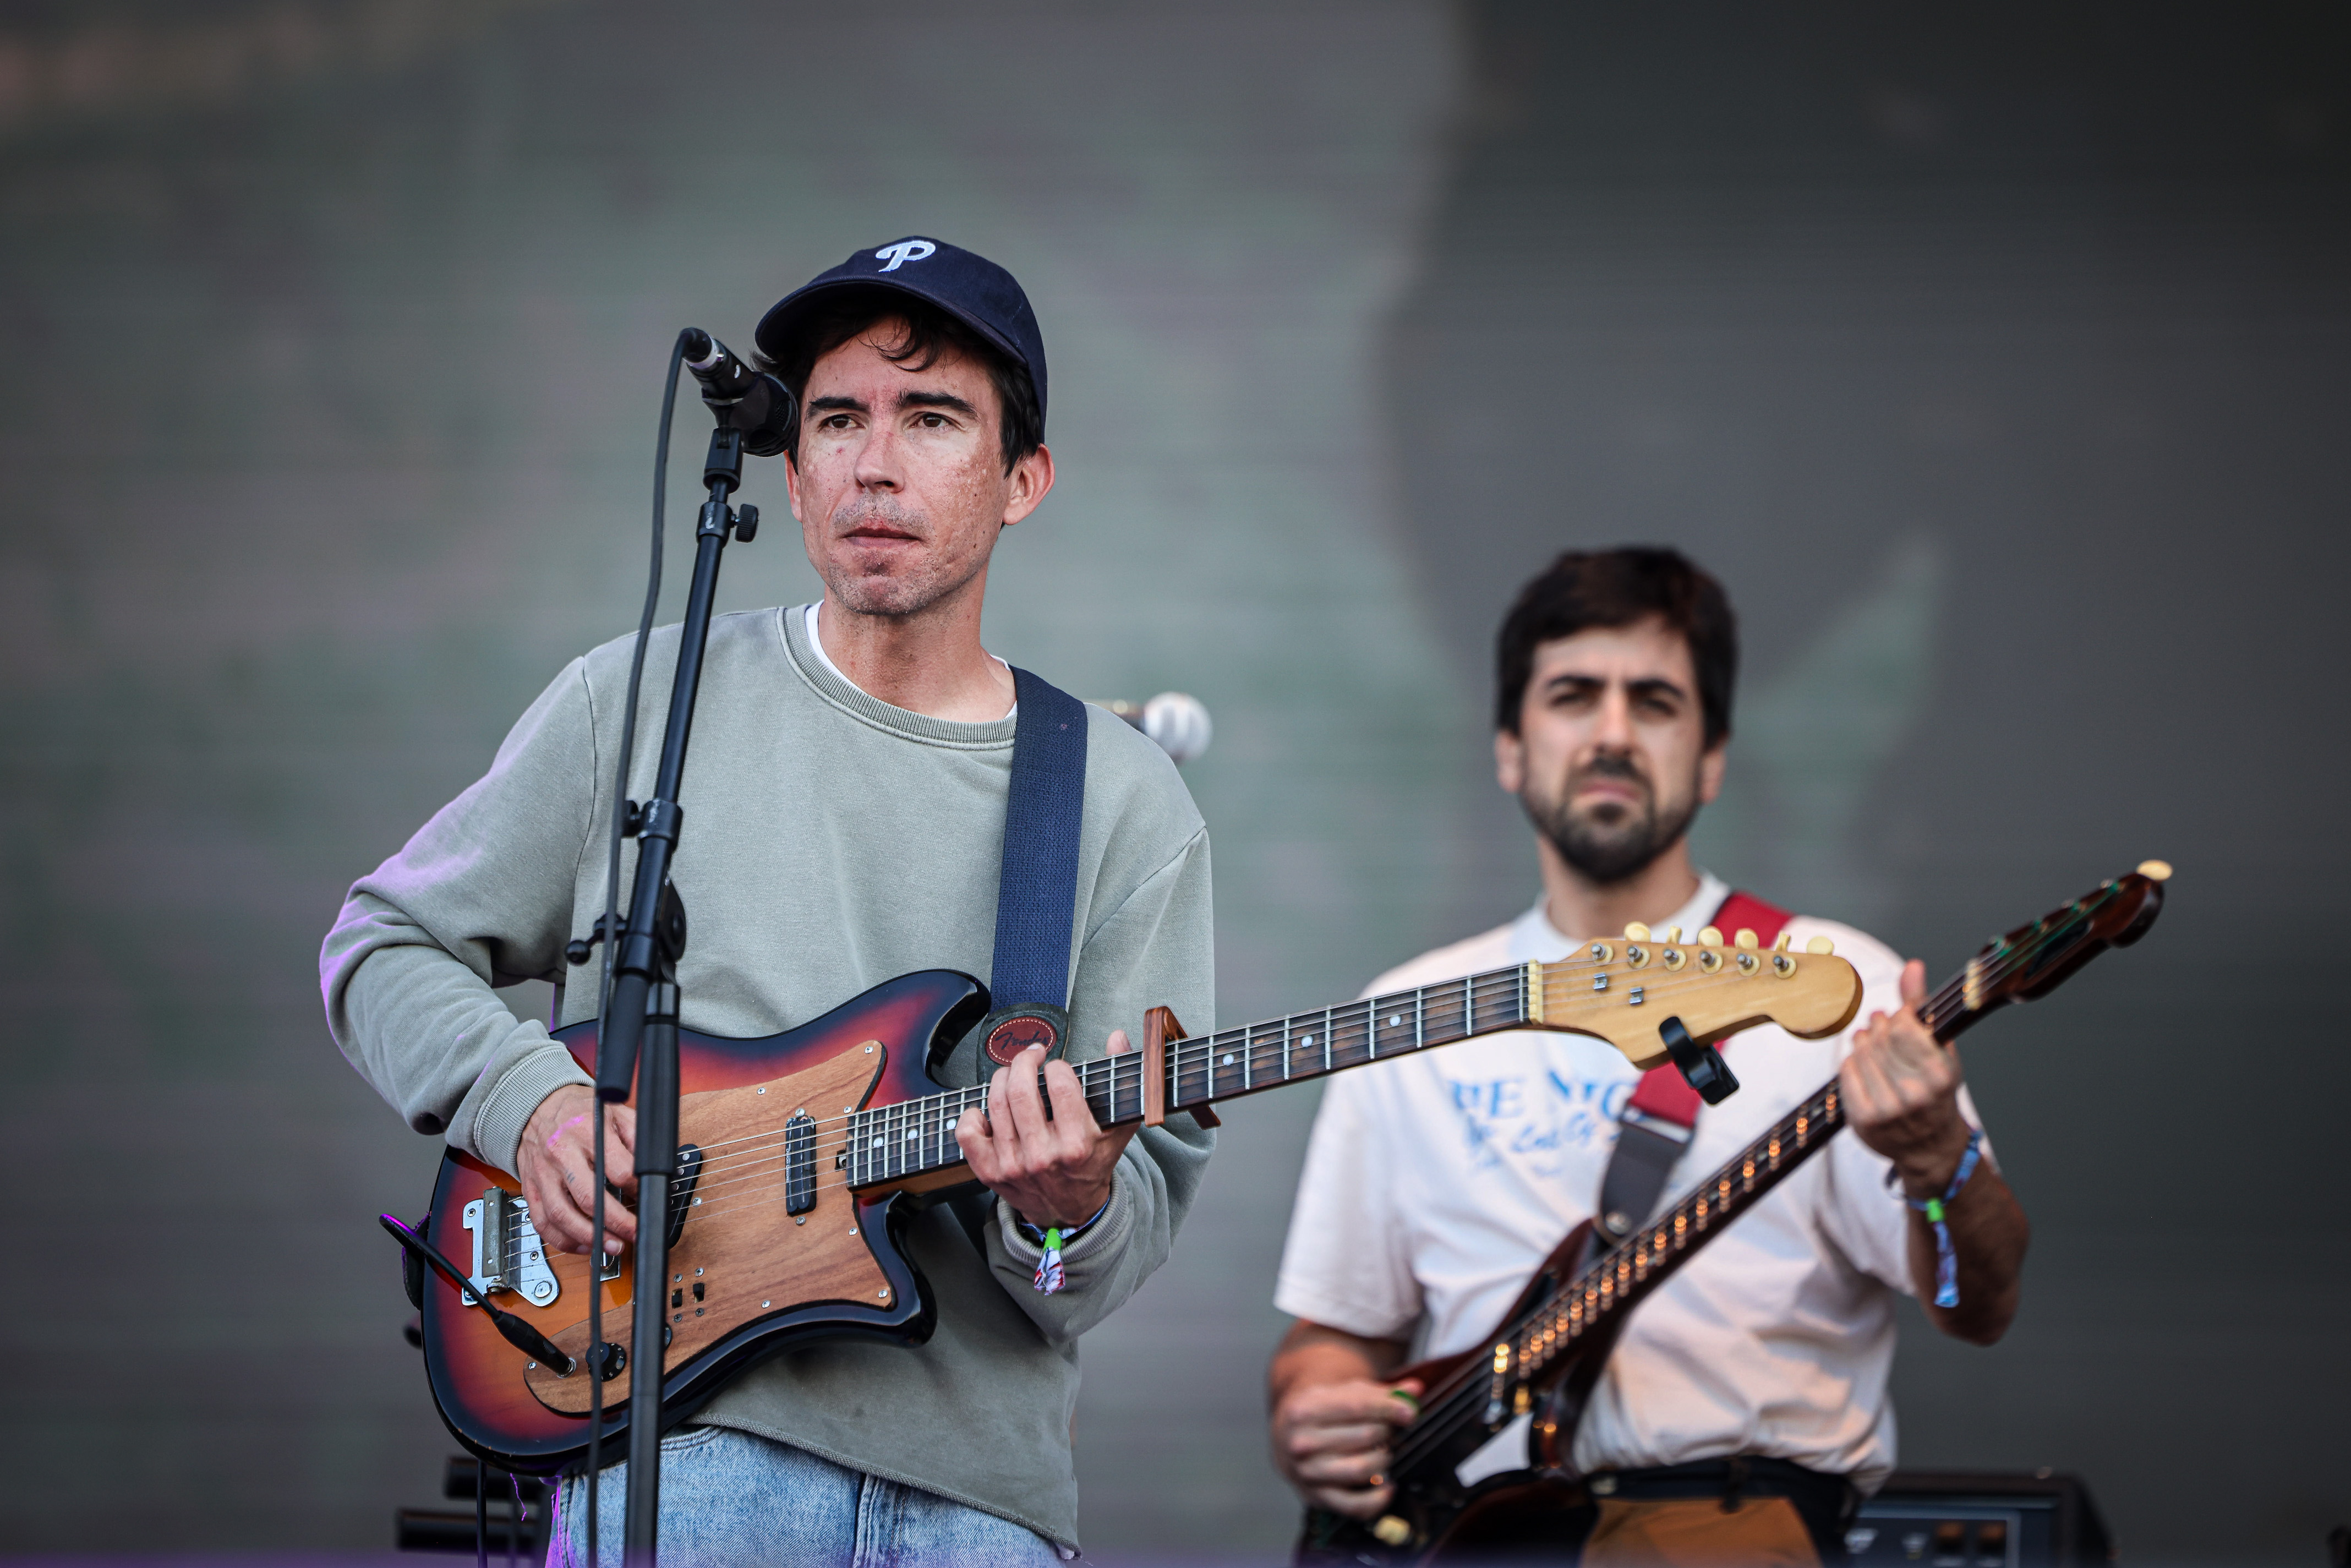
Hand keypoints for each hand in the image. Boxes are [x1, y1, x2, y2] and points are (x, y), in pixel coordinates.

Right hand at [516, 1085, 637, 1256]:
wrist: (538, 1108)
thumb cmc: (579, 1112)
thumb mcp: (615, 1112)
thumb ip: (635, 1137)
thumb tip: (654, 1167)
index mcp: (587, 1131)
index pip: (618, 1169)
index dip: (636, 1188)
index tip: (646, 1196)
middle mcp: (562, 1153)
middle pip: (588, 1197)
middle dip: (615, 1223)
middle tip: (633, 1233)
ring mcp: (544, 1173)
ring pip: (562, 1215)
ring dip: (589, 1238)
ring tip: (612, 1246)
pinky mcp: (531, 1188)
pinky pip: (542, 1223)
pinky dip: (562, 1240)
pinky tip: (583, 1245)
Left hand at [957, 1032, 1138, 1227]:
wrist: (1070, 1210)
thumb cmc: (1092, 1164)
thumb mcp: (1118, 1126)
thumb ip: (1124, 1081)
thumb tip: (1118, 1037)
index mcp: (1077, 1145)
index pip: (1060, 1084)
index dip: (1056, 1066)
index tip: (1057, 1068)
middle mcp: (1043, 1156)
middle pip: (1021, 1090)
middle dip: (1024, 1061)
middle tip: (1031, 1056)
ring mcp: (1013, 1165)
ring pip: (996, 1103)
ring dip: (1002, 1077)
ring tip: (1013, 1075)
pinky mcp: (990, 1172)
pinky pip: (968, 1132)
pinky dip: (972, 1113)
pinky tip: (988, 1109)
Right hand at [1271, 1376, 1425, 1518]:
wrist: (1290, 1437)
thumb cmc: (1324, 1412)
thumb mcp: (1344, 1394)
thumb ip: (1380, 1393)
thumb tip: (1415, 1389)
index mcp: (1305, 1410)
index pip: (1356, 1407)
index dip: (1388, 1409)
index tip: (1410, 1412)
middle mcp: (1301, 1443)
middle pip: (1363, 1436)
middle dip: (1386, 1432)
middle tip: (1390, 1430)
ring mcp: (1308, 1473)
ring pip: (1361, 1469)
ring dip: (1384, 1460)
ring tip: (1384, 1451)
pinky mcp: (1317, 1498)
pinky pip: (1355, 1506)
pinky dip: (1378, 1499)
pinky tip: (1388, 1486)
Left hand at [1841, 958, 1971, 1197]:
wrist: (1930, 1146)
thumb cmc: (1935, 1090)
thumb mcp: (1939, 1048)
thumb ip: (1921, 1006)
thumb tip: (1913, 966)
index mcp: (1941, 1075)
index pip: (1903, 1027)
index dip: (1897, 1017)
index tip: (1898, 1018)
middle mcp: (1916, 1095)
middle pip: (1879, 1039)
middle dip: (1877, 1028)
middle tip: (1879, 1027)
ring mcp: (1889, 1110)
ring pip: (1861, 1054)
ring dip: (1862, 1042)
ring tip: (1869, 1042)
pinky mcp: (1864, 1120)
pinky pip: (1846, 1074)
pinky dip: (1851, 1063)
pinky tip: (1861, 1064)